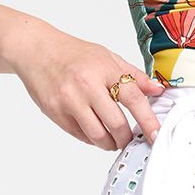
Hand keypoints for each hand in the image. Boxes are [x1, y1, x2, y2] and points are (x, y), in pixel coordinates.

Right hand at [11, 22, 166, 147]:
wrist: (36, 50)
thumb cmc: (73, 53)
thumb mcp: (107, 57)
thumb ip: (133, 75)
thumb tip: (157, 90)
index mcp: (104, 69)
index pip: (134, 99)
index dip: (148, 121)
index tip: (156, 135)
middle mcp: (86, 85)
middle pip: (116, 124)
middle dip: (127, 138)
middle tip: (130, 139)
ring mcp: (69, 100)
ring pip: (98, 135)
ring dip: (110, 143)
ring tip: (114, 140)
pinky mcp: (55, 112)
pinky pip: (80, 135)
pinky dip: (92, 139)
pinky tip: (96, 133)